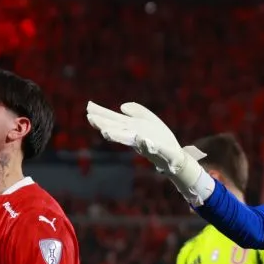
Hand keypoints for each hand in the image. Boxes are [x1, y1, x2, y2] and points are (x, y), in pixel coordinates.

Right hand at [86, 101, 209, 202]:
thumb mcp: (148, 120)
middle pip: (118, 130)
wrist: (174, 156)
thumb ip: (136, 111)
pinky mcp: (161, 151)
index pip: (114, 120)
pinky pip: (154, 148)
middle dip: (105, 125)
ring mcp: (147, 144)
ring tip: (106, 132)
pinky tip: (142, 139)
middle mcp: (136, 136)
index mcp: (132, 128)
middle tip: (91, 119)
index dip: (102, 115)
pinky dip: (147, 145)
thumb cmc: (159, 138)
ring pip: (131, 140)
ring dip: (118, 137)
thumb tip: (121, 107)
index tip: (89, 108)